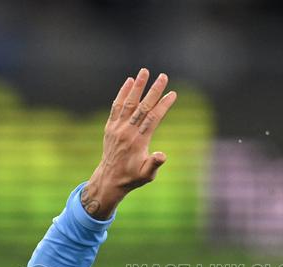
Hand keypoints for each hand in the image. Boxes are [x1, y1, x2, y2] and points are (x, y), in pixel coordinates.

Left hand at [81, 68, 177, 218]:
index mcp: (139, 141)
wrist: (110, 179)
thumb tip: (163, 155)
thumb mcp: (147, 175)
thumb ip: (154, 164)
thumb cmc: (132, 177)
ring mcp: (117, 127)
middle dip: (153, 90)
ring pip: (128, 103)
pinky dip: (122, 93)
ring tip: (144, 71)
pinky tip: (129, 81)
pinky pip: (116, 106)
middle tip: (163, 76)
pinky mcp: (110, 126)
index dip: (163, 105)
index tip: (172, 94)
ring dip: (137, 86)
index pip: (153, 118)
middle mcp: (127, 131)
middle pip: (142, 107)